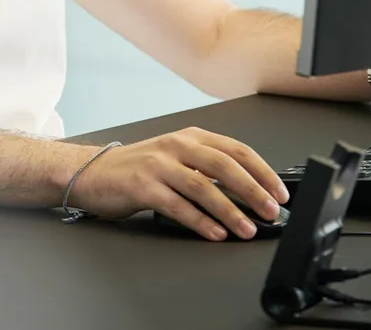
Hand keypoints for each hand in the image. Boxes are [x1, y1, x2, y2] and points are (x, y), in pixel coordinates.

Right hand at [65, 127, 288, 241]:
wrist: (91, 172)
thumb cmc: (136, 168)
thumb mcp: (175, 157)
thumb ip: (206, 168)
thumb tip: (247, 192)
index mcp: (190, 137)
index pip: (236, 150)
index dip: (262, 171)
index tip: (279, 191)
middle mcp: (176, 146)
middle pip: (224, 166)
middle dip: (252, 190)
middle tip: (270, 210)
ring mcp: (158, 165)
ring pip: (203, 187)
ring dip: (230, 210)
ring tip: (246, 228)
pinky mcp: (143, 186)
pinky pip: (178, 205)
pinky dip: (200, 221)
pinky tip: (215, 232)